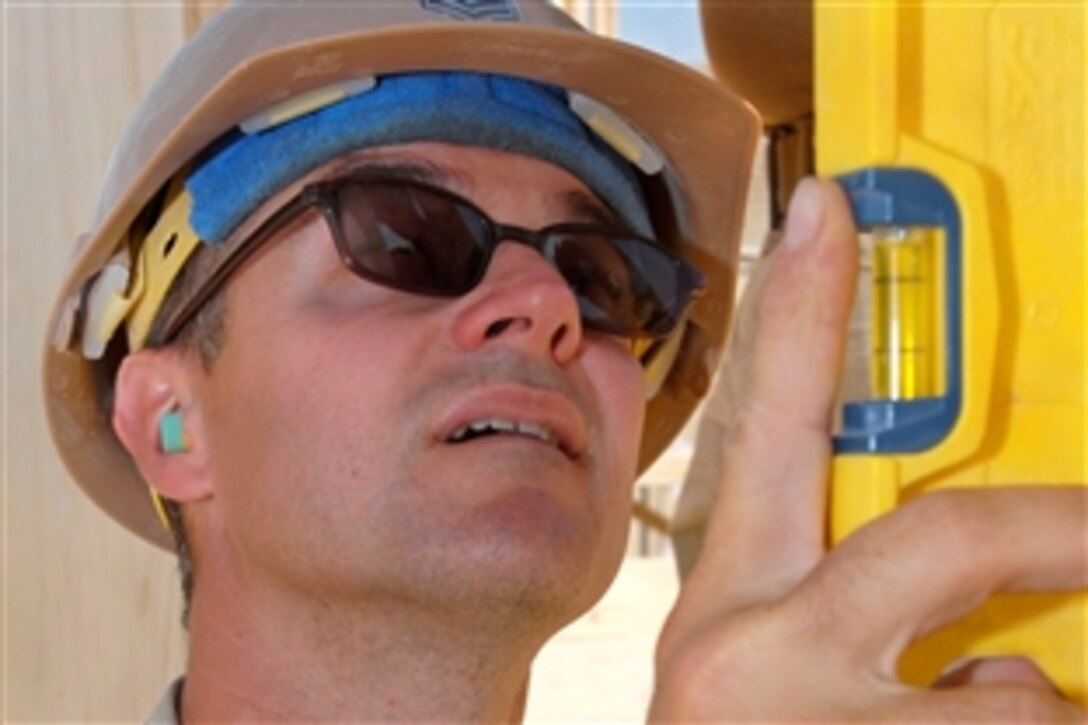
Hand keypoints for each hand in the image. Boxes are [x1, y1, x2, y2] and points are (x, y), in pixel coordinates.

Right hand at [651, 178, 1086, 720]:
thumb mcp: (759, 686)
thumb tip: (991, 655)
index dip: (797, 307)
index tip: (826, 203)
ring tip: (974, 724)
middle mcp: (754, 657)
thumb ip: (846, 633)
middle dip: (1060, 525)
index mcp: (727, 611)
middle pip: (948, 537)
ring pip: (1018, 699)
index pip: (764, 423)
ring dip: (1026, 716)